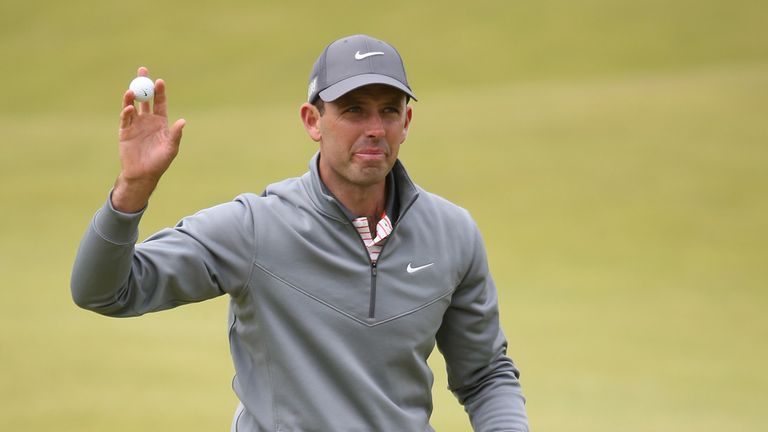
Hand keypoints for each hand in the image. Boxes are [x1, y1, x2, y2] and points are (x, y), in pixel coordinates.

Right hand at [112, 66, 185, 211]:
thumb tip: (183, 121)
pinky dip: (126, 111)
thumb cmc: (160, 162)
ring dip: (132, 96)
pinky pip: (125, 117)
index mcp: (161, 122)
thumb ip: (176, 134)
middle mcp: (148, 120)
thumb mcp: (171, 148)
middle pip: (145, 98)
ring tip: (132, 89)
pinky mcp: (125, 130)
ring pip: (133, 105)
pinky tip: (129, 107)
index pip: (160, 102)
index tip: (160, 81)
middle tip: (142, 71)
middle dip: (144, 85)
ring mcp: (135, 124)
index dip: (160, 92)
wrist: (143, 174)